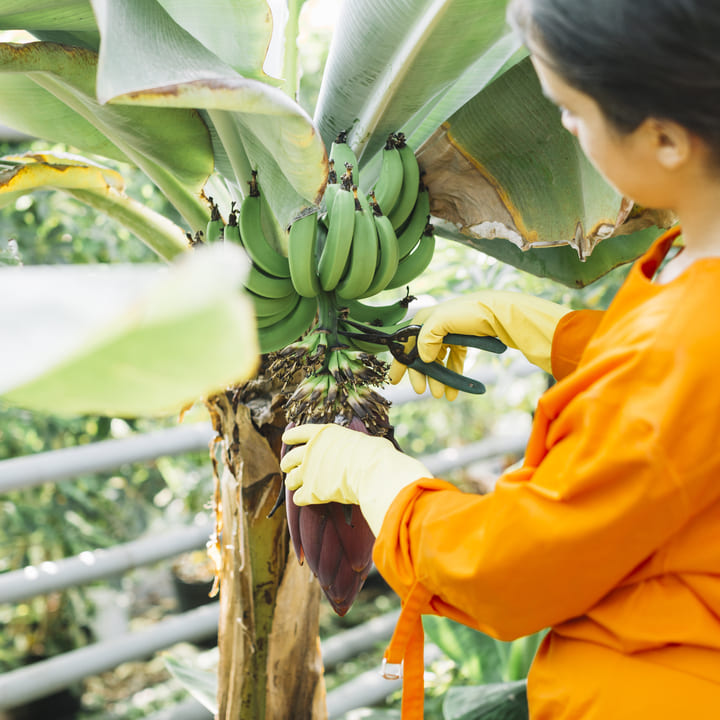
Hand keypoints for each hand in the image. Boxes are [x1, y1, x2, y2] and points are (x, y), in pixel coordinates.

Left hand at [281, 423, 431, 534]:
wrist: (371, 471)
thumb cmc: (373, 453)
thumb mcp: (359, 439)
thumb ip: (349, 443)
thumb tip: (361, 446)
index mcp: (322, 434)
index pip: (297, 433)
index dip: (290, 437)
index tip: (286, 440)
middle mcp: (310, 450)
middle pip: (289, 458)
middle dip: (287, 464)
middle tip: (289, 468)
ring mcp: (308, 471)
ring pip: (290, 479)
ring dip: (292, 483)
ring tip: (295, 485)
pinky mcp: (311, 492)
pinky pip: (298, 498)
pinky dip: (301, 499)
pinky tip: (305, 500)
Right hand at [389, 290, 570, 398]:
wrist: (499, 311)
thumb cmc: (469, 312)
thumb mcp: (442, 320)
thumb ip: (427, 338)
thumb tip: (423, 358)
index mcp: (425, 319)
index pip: (406, 343)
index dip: (400, 362)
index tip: (395, 380)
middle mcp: (434, 327)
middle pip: (421, 355)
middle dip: (421, 374)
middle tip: (422, 391)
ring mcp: (449, 334)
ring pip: (438, 361)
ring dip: (438, 378)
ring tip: (440, 394)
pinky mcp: (463, 341)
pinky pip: (453, 361)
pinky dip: (452, 376)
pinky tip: (453, 390)